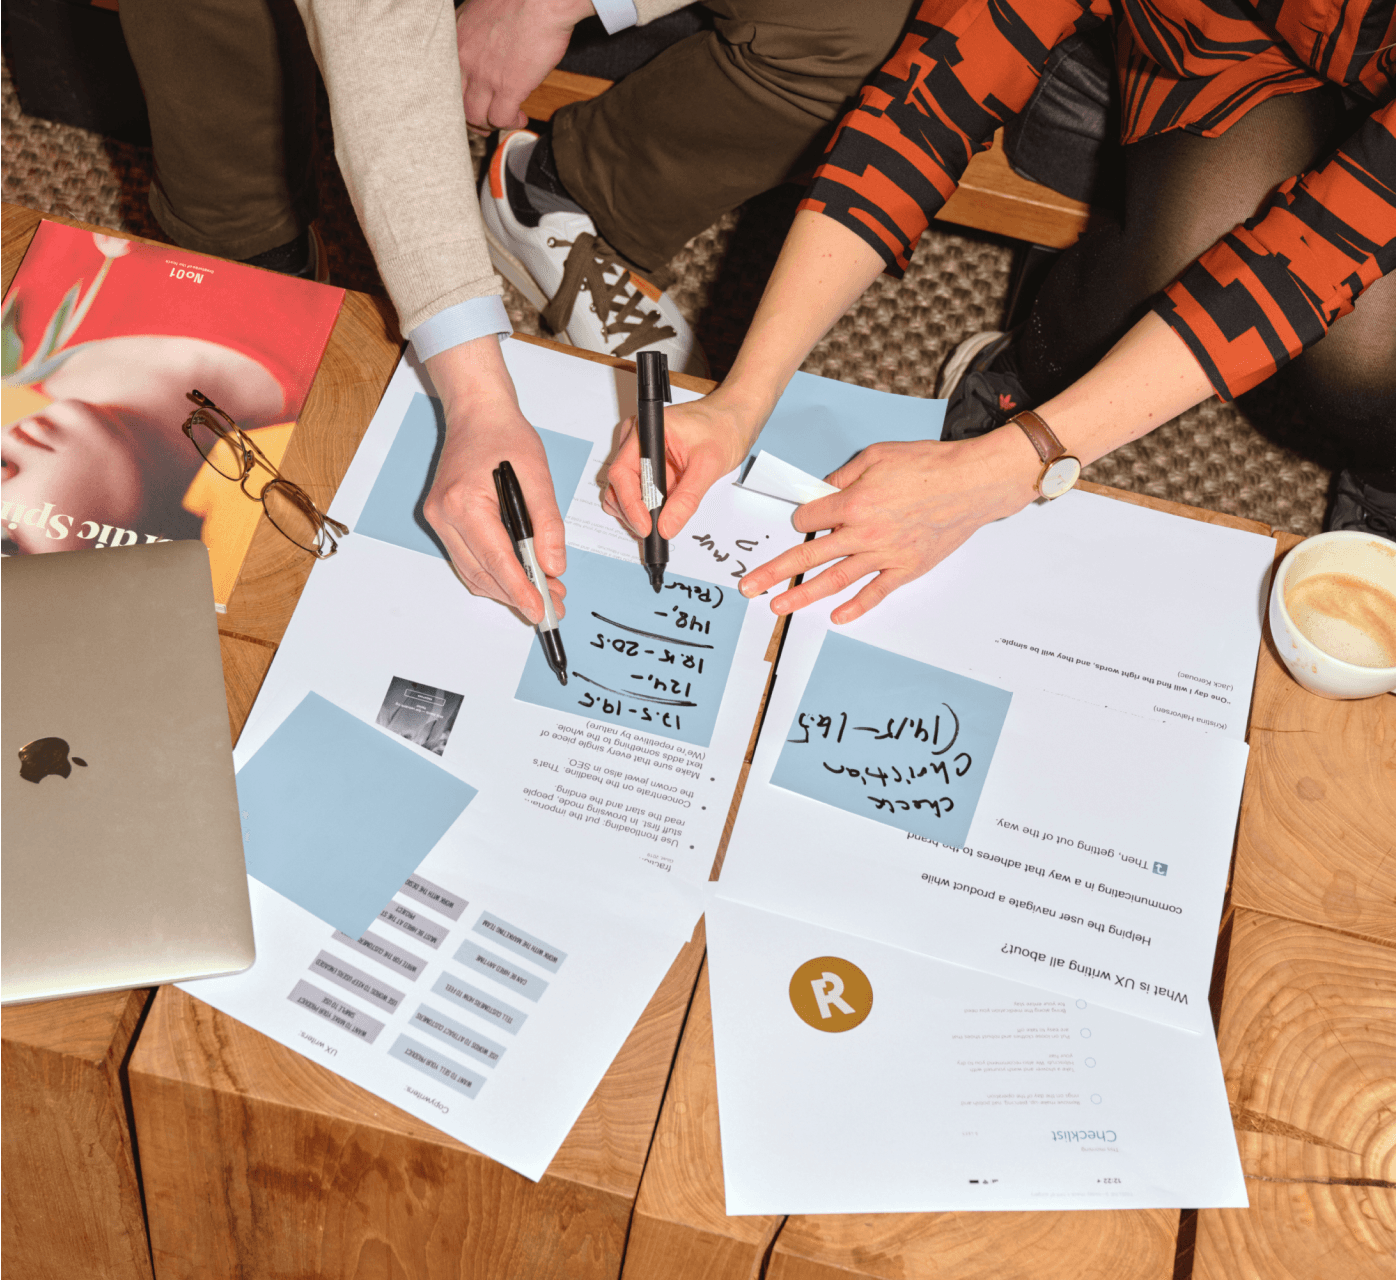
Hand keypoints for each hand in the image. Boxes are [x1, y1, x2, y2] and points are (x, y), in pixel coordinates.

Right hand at [423, 337, 564, 622]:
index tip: (539, 610)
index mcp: (464, 501)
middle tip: (553, 606)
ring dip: (507, 589)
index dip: (520, 590)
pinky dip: (494, 574)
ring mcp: (439, 519)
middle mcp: (444, 514)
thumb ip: (547, 523)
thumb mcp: (538, 475)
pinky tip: (521, 578)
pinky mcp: (443, 521)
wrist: (477, 413)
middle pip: (482, 573)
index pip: (496, 559)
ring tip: (544, 594)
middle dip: (518, 595)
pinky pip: (468, 559)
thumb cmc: (504, 435)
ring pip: (473, 572)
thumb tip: (553, 566)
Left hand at [456, 0, 593, 133]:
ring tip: (506, 118)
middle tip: (485, 121)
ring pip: (475, 116)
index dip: (457, 96)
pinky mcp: (508, 87)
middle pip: (456, 104)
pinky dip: (511, 123)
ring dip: (490, 123)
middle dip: (471, 117)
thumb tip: (484, 50)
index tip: (471, 99)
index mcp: (455, 39)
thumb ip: (475, 34)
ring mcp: (484, 76)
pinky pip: (501, 119)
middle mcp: (464, 59)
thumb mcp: (482, 11)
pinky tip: (520, 117)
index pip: (444, 80)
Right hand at [601, 391, 766, 538]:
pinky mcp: (648, 465)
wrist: (733, 419)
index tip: (645, 526)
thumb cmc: (723, 428)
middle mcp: (637, 440)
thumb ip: (687, 498)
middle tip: (654, 530)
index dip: (630, 504)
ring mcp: (641, 453)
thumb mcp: (709, 465)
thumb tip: (667, 525)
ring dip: (636, 513)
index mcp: (647, 430)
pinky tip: (661, 514)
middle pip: (617, 485)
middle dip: (631, 513)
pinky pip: (638, 492)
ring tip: (660, 523)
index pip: (622, 473)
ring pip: (623, 492)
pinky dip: (645, 508)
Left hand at [737, 427, 1042, 623]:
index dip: (801, 518)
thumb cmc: (930, 465)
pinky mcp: (906, 569)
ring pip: (834, 580)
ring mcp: (885, 555)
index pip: (808, 518)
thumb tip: (825, 490)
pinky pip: (874, 593)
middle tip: (749, 587)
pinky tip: (836, 617)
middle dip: (773, 572)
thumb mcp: (878, 455)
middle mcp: (864, 533)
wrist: (973, 483)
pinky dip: (855, 607)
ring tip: (778, 606)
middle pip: (808, 556)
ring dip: (802, 595)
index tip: (805, 519)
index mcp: (853, 502)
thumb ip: (845, 474)